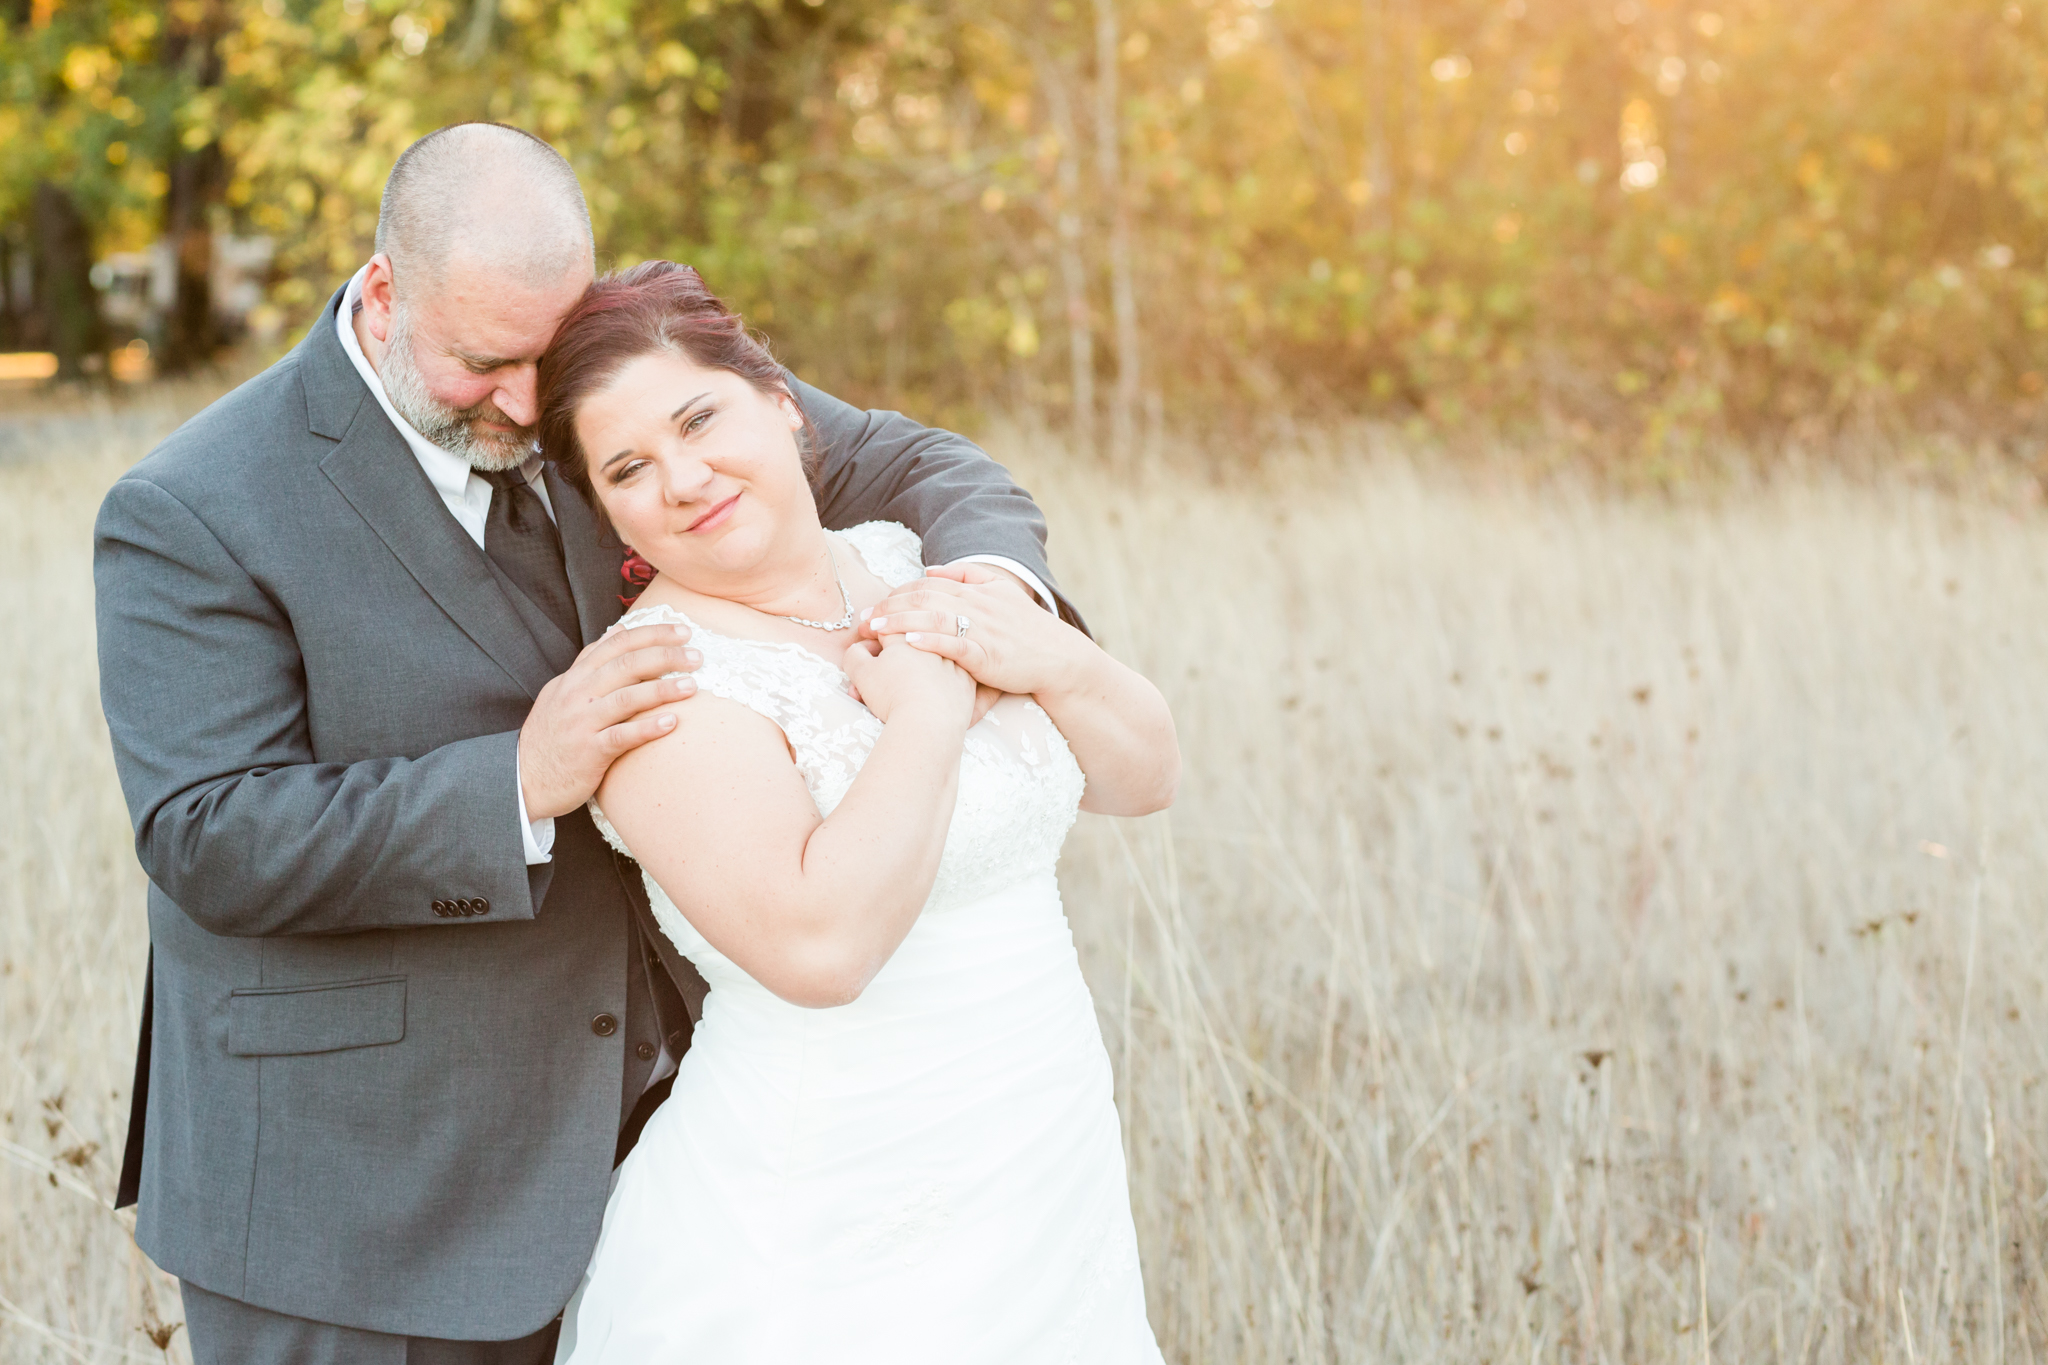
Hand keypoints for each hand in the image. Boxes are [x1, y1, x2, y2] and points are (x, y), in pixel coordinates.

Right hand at [518, 623, 701, 817]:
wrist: (522, 778)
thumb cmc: (552, 735)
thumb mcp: (564, 691)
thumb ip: (591, 664)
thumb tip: (619, 631)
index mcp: (575, 677)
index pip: (616, 644)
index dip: (652, 634)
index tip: (683, 632)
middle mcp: (578, 694)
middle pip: (626, 664)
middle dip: (665, 656)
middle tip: (697, 657)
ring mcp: (582, 722)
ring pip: (626, 697)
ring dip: (662, 689)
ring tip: (692, 686)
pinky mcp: (588, 752)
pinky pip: (621, 736)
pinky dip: (648, 728)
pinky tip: (672, 722)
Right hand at [841, 630, 973, 727]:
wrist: (929, 723)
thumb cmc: (893, 696)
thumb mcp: (861, 673)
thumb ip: (855, 655)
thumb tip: (858, 647)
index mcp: (907, 635)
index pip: (888, 624)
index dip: (874, 631)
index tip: (867, 640)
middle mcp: (934, 641)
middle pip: (911, 637)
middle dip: (894, 645)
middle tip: (884, 662)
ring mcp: (954, 660)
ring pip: (934, 655)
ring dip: (918, 663)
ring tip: (905, 680)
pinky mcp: (967, 681)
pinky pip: (954, 674)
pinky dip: (942, 679)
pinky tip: (933, 689)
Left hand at [860, 563, 1084, 696]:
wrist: (1059, 659)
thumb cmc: (1028, 631)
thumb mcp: (1003, 593)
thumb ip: (968, 575)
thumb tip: (929, 568)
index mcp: (978, 591)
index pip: (929, 584)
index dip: (899, 592)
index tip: (876, 603)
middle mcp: (977, 606)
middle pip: (924, 599)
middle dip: (890, 607)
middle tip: (862, 619)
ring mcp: (982, 630)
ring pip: (933, 619)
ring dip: (900, 623)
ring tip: (874, 630)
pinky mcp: (987, 655)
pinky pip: (955, 645)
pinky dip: (930, 643)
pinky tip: (908, 645)